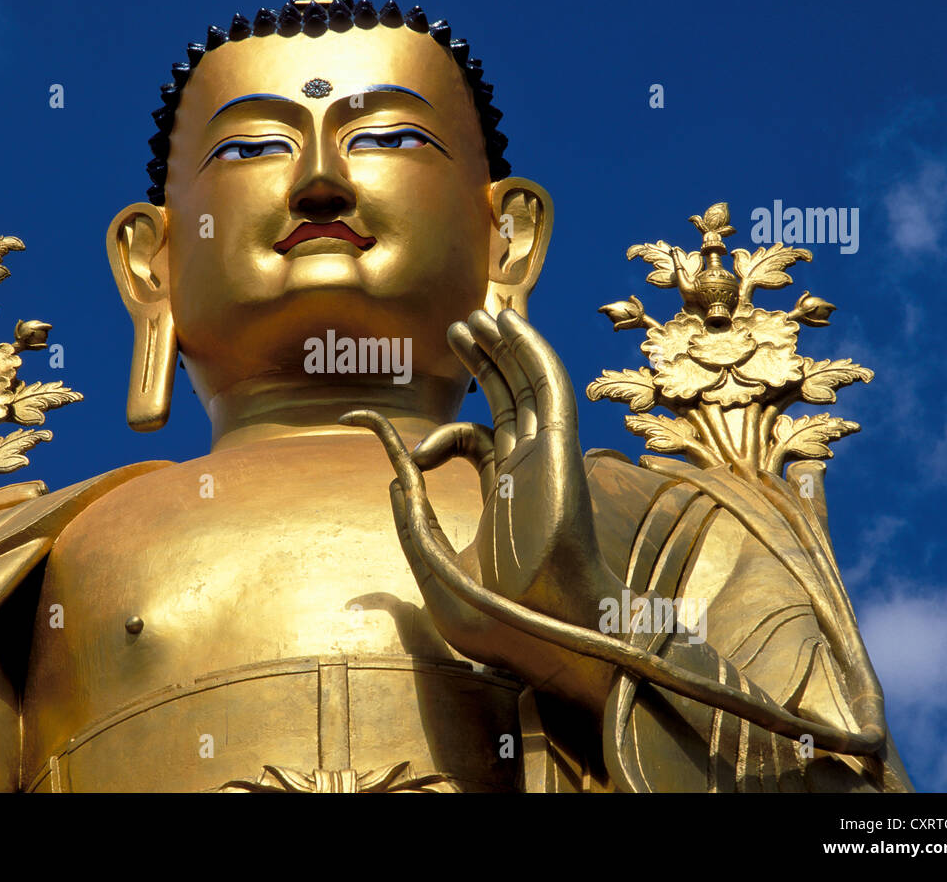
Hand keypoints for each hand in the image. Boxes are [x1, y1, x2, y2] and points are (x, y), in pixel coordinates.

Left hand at [344, 310, 625, 705]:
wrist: (544, 631)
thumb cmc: (501, 617)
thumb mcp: (435, 563)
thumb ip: (412, 519)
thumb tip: (394, 474)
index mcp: (503, 493)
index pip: (473, 440)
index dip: (437, 432)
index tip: (387, 435)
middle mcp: (528, 468)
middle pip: (506, 400)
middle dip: (483, 363)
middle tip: (458, 329)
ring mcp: (544, 456)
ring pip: (527, 384)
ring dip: (504, 347)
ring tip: (475, 315)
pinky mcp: (560, 449)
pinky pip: (549, 388)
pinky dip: (531, 351)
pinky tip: (508, 324)